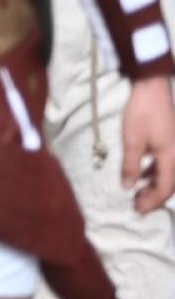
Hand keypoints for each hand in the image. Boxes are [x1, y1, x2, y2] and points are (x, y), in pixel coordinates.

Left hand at [122, 75, 174, 213]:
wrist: (152, 88)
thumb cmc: (141, 114)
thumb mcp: (131, 141)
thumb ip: (131, 166)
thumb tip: (128, 188)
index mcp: (171, 158)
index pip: (164, 188)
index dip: (151, 201)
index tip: (137, 210)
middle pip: (170, 184)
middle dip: (154, 197)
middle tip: (137, 205)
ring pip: (169, 174)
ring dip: (155, 185)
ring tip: (138, 192)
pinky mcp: (171, 142)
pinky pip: (167, 164)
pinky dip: (156, 172)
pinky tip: (142, 174)